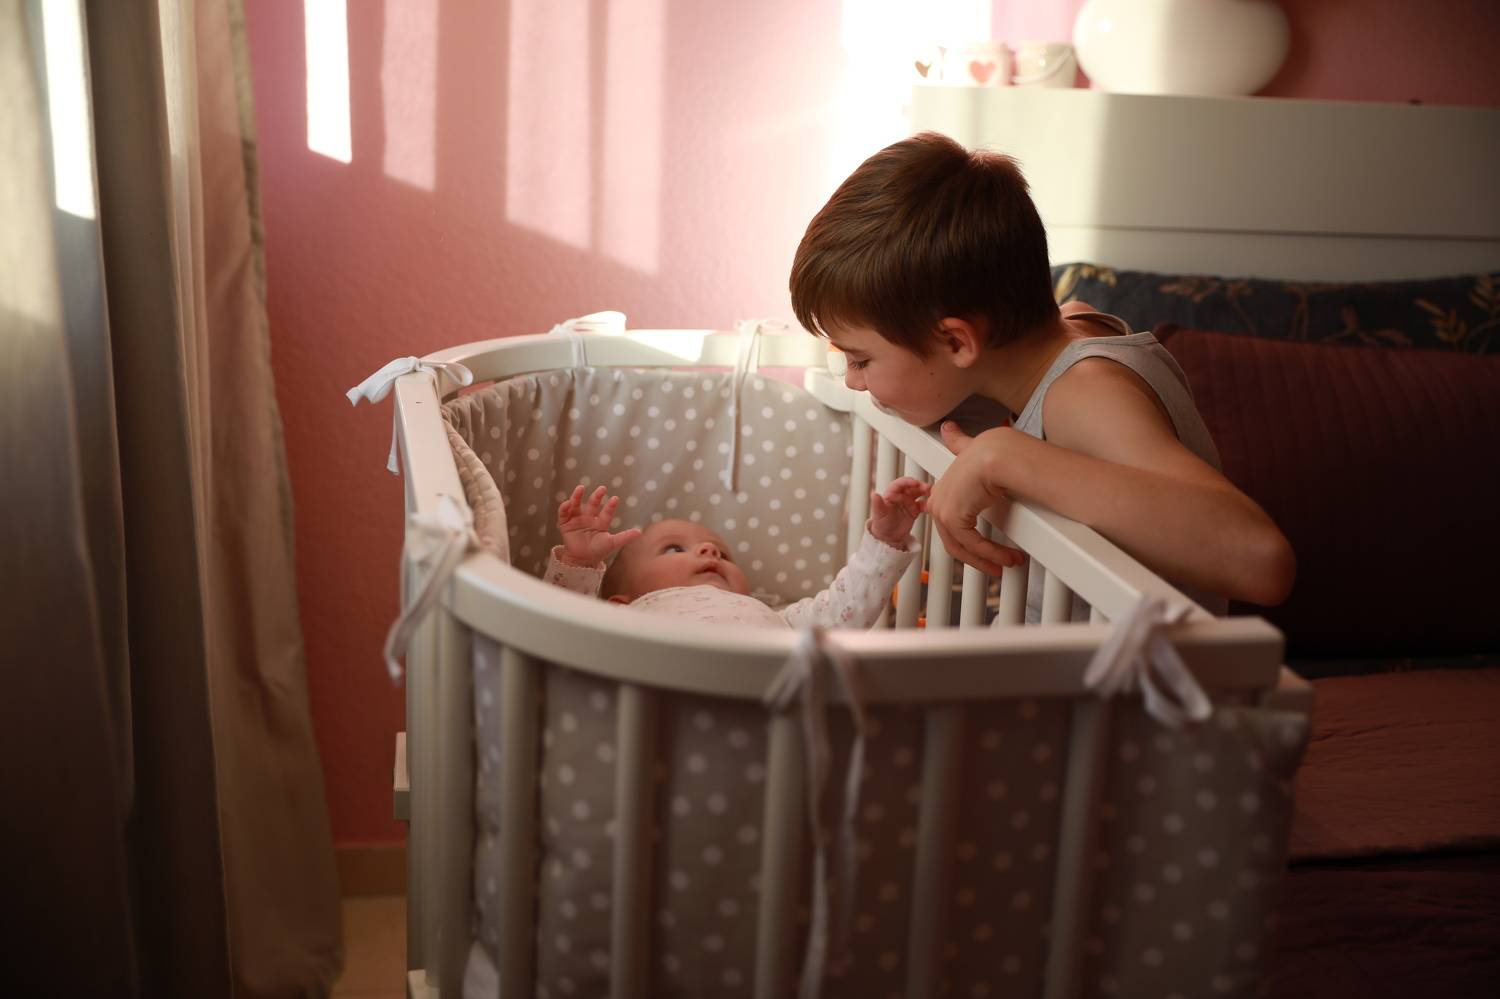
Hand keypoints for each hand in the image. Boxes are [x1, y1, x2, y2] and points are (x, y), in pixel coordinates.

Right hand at [557, 484, 640, 565]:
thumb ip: (624, 537)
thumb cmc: (598, 551)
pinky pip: (564, 514)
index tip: (615, 499)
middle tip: (602, 489)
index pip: (606, 512)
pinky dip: (564, 508)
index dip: (611, 506)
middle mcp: (589, 518)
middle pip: (592, 504)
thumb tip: (639, 532)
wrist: (582, 561)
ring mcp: (577, 520)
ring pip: (577, 505)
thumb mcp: (612, 543)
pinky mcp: (565, 525)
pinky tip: (567, 503)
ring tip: (580, 488)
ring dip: (577, 496)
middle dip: (596, 496)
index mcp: (601, 522)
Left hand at [869, 476, 930, 545]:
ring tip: (931, 494)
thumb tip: (873, 494)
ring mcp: (908, 502)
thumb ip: (877, 503)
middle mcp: (900, 496)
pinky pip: (922, 505)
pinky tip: (931, 506)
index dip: (908, 482)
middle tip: (927, 488)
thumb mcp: (878, 513)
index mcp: (891, 493)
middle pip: (911, 487)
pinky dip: (927, 504)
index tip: (915, 483)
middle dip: (920, 486)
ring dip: (925, 492)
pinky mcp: (914, 510)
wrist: (887, 536)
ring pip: (918, 493)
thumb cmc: (881, 523)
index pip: (900, 484)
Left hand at [927, 422, 1026, 574]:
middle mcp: (938, 500)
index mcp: (942, 488)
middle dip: (981, 556)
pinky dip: (992, 553)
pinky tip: (1008, 557)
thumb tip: (947, 427)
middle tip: (1002, 564)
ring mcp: (943, 511)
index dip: (969, 540)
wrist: (997, 453)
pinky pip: (974, 545)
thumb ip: (958, 442)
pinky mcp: (953, 519)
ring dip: (990, 558)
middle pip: (956, 540)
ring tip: (1011, 562)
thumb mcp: (969, 449)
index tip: (988, 552)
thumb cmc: (991, 450)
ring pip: (964, 547)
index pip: (951, 523)